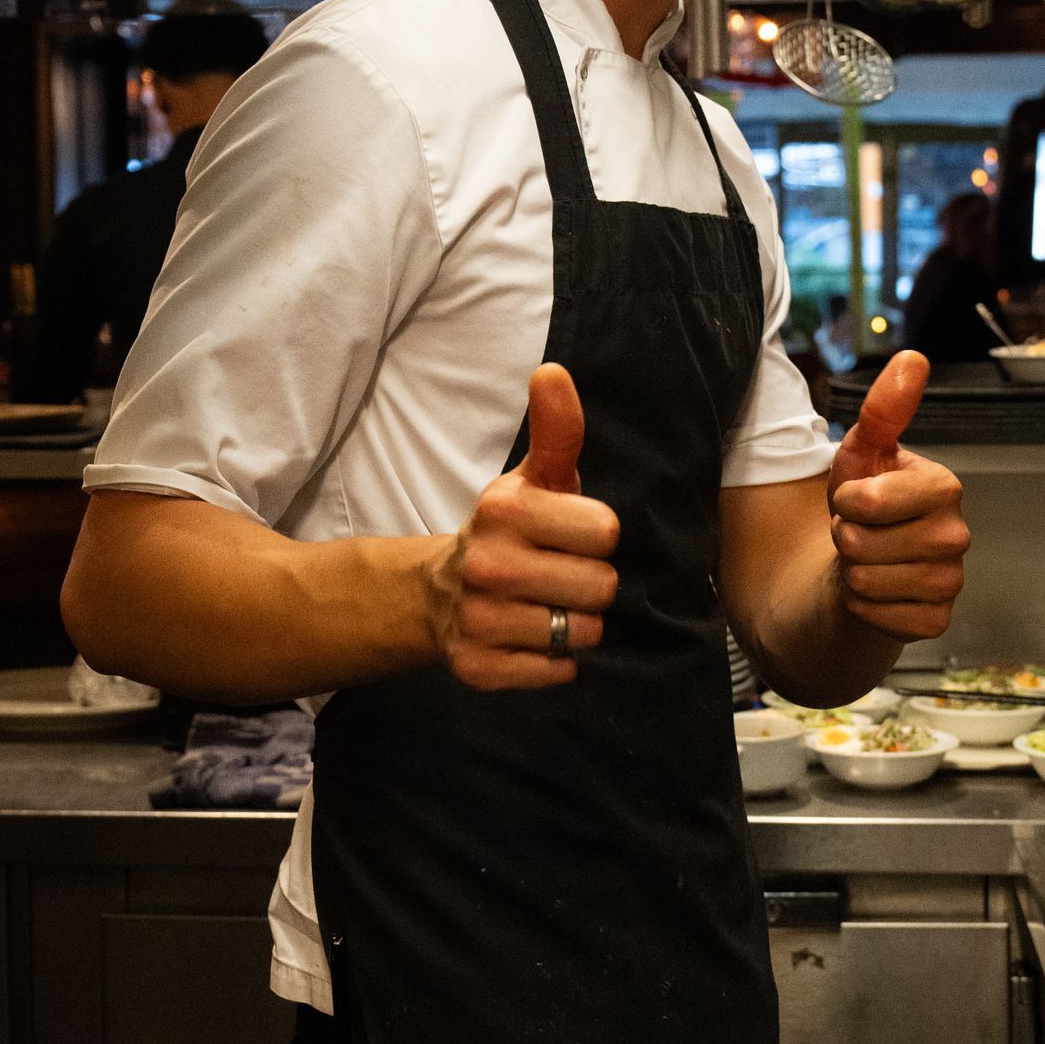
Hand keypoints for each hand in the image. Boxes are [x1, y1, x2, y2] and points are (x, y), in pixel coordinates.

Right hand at [429, 363, 619, 689]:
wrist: (439, 593)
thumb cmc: (511, 530)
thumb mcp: (534, 479)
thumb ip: (556, 430)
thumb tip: (552, 371)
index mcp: (506, 511)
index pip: (605, 533)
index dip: (596, 536)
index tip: (570, 535)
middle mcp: (488, 565)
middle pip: (600, 588)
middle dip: (590, 585)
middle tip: (559, 575)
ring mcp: (479, 620)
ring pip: (581, 634)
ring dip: (574, 625)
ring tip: (546, 606)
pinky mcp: (478, 667)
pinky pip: (556, 672)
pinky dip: (553, 661)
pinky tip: (530, 638)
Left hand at [827, 350, 967, 642]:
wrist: (863, 564)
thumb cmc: (865, 503)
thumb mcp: (863, 451)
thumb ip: (885, 409)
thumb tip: (913, 358)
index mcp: (944, 487)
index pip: (867, 500)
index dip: (844, 501)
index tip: (853, 498)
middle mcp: (957, 535)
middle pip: (861, 545)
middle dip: (844, 539)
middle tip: (860, 533)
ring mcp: (951, 581)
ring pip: (866, 582)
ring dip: (851, 573)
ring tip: (867, 559)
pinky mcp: (937, 621)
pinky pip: (878, 618)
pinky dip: (863, 607)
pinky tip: (877, 592)